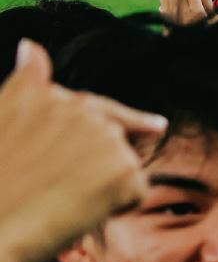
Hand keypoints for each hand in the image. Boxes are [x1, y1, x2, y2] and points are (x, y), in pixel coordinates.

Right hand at [0, 41, 165, 261]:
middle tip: (68, 189)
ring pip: (124, 164)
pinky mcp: (126, 169)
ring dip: (104, 186)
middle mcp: (77, 106)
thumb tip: (31, 46)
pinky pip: (133, 193)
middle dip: (104, 161)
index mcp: (40, 93)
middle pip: (114, 134)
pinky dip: (113, 209)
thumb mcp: (1, 119)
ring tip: (59, 202)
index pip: (90, 104)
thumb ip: (25, 84)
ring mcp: (105, 134)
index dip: (124, 120)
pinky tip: (78, 214)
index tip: (159, 127)